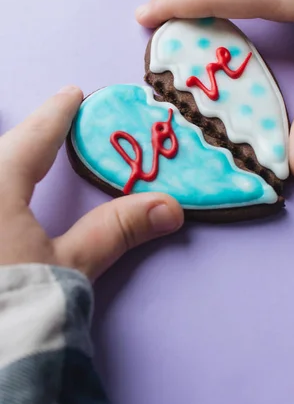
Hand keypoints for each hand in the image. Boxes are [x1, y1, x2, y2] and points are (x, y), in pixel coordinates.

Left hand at [0, 86, 182, 279]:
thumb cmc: (18, 310)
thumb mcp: (69, 269)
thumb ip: (112, 232)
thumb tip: (169, 207)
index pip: (28, 142)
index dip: (54, 115)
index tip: (72, 93)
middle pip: (2, 153)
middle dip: (27, 137)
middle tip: (54, 123)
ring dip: (11, 161)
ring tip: (33, 158)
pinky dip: (4, 185)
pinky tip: (12, 200)